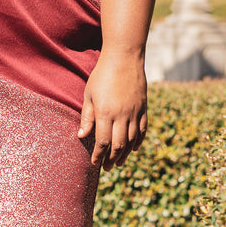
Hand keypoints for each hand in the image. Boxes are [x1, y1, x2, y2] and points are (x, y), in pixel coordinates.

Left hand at [78, 50, 146, 170]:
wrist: (124, 58)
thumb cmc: (102, 75)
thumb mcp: (89, 94)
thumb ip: (87, 116)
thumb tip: (82, 136)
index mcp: (105, 113)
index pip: (103, 142)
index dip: (99, 155)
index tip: (95, 163)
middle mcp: (122, 115)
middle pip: (118, 145)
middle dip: (112, 160)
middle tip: (107, 168)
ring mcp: (135, 112)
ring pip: (132, 140)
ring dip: (125, 154)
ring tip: (119, 163)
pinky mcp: (143, 108)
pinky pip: (143, 130)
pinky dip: (139, 141)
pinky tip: (134, 149)